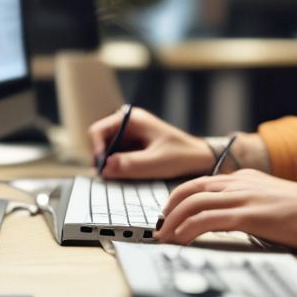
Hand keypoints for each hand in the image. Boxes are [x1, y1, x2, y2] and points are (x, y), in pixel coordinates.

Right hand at [87, 107, 211, 179]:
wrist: (200, 159)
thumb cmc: (182, 155)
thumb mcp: (156, 162)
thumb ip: (130, 164)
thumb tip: (105, 167)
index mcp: (131, 119)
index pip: (98, 130)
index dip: (96, 149)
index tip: (102, 167)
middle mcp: (128, 125)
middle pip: (101, 142)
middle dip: (103, 159)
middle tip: (111, 176)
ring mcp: (130, 136)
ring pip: (108, 152)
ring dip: (111, 165)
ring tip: (123, 177)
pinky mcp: (134, 148)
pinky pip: (118, 157)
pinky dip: (119, 167)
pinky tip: (130, 175)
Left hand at [155, 169, 296, 249]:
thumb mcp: (269, 199)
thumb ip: (247, 204)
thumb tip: (229, 220)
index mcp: (244, 178)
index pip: (200, 183)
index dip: (179, 198)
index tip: (168, 214)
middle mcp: (239, 183)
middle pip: (190, 189)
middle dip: (168, 209)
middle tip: (159, 228)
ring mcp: (242, 196)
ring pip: (193, 203)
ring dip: (172, 222)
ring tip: (164, 238)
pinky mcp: (246, 215)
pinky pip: (206, 220)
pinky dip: (187, 229)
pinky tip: (180, 241)